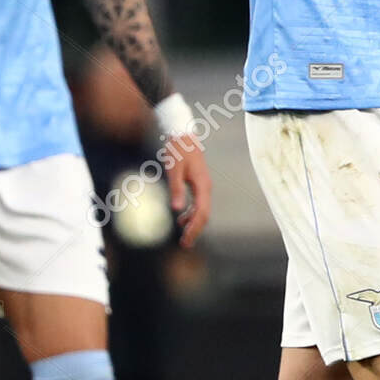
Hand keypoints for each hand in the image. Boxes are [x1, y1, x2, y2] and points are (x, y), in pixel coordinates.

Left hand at [164, 134, 212, 248]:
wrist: (183, 135)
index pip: (202, 213)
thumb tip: (176, 211)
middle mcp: (206, 187)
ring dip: (194, 223)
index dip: (194, 229)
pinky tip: (182, 219)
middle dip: (195, 230)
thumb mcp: (174, 170)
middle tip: (185, 245)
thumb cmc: (178, 151)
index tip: (185, 241)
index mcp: (202, 186)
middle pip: (204, 215)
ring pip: (202, 210)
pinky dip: (192, 214)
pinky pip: (198, 203)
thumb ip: (176, 190)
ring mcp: (203, 185)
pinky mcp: (198, 183)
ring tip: (183, 236)